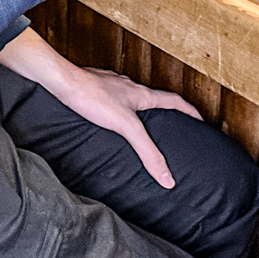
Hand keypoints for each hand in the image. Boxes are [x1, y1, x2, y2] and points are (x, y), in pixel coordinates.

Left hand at [47, 65, 201, 188]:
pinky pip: (109, 96)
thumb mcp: (126, 127)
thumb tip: (168, 178)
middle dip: (163, 110)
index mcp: (141, 94)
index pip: (174, 101)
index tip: (199, 119)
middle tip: (169, 124)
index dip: (189, 111)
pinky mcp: (91, 86)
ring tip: (137, 124)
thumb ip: (147, 152)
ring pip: (130, 96)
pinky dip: (114, 106)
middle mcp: (127, 86)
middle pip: (153, 97)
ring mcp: (108, 84)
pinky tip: (105, 116)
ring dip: (137, 108)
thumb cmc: (91, 96)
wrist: (59, 79)